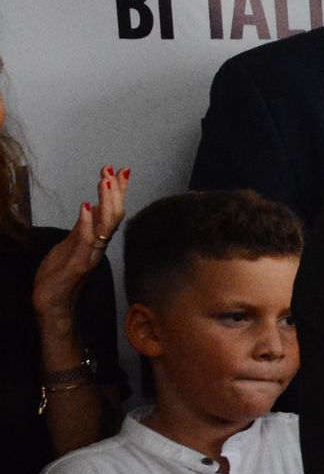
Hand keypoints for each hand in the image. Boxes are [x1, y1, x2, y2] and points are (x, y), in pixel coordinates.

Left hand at [31, 167, 127, 319]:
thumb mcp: (69, 244)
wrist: (51, 304)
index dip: (118, 191)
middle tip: (114, 170)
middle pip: (114, 216)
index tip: (122, 170)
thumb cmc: (58, 276)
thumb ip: (83, 227)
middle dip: (116, 192)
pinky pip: (86, 242)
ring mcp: (90, 255)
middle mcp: (98, 247)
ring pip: (106, 226)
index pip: (112, 211)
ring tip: (105, 181)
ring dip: (107, 202)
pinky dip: (87, 223)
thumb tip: (94, 206)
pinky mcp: (78, 265)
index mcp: (97, 240)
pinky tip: (85, 206)